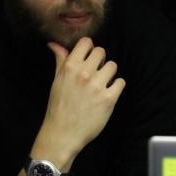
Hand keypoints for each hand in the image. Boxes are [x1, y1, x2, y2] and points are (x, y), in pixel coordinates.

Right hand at [34, 37, 124, 164]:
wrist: (62, 134)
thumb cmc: (58, 107)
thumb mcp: (56, 81)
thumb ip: (60, 60)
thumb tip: (54, 44)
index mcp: (70, 67)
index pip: (86, 42)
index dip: (88, 49)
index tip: (87, 58)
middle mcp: (84, 73)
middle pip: (101, 51)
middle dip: (99, 61)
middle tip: (94, 73)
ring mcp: (97, 86)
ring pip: (113, 66)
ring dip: (108, 74)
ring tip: (101, 85)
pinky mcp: (109, 99)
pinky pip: (120, 82)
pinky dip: (116, 87)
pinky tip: (107, 94)